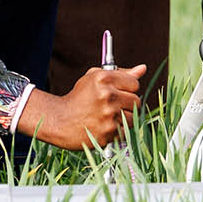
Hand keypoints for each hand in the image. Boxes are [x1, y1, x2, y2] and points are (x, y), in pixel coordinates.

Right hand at [26, 64, 144, 148]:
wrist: (60, 120)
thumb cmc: (79, 97)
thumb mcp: (95, 78)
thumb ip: (121, 73)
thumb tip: (142, 69)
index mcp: (104, 79)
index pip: (135, 83)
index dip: (127, 88)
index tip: (119, 91)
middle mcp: (108, 96)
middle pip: (137, 101)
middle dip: (127, 103)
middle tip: (113, 105)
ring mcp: (108, 115)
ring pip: (132, 117)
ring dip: (124, 118)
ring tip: (108, 116)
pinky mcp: (108, 133)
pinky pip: (125, 131)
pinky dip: (117, 130)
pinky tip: (104, 126)